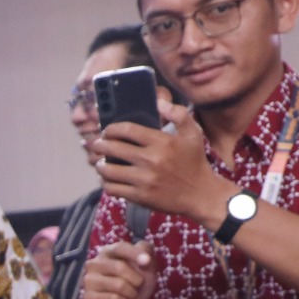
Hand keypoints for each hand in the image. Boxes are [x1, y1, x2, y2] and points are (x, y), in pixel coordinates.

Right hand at [80, 241, 156, 298]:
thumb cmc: (135, 286)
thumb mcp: (147, 268)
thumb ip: (147, 253)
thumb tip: (145, 254)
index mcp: (107, 253)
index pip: (119, 248)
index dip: (134, 254)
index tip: (147, 262)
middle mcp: (94, 264)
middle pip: (120, 267)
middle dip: (136, 280)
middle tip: (137, 286)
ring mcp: (88, 281)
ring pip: (118, 284)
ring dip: (131, 293)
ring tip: (128, 296)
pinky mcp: (88, 298)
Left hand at [90, 94, 230, 225]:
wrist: (201, 195)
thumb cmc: (194, 162)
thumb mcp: (193, 133)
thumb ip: (178, 113)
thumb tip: (158, 102)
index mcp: (162, 142)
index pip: (127, 129)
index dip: (111, 128)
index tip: (107, 130)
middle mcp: (152, 160)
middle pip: (112, 148)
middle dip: (99, 144)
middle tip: (97, 144)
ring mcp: (145, 179)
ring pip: (108, 170)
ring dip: (100, 165)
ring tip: (101, 162)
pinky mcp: (141, 196)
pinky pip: (113, 188)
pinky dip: (106, 183)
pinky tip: (109, 179)